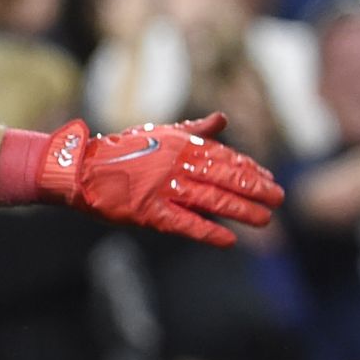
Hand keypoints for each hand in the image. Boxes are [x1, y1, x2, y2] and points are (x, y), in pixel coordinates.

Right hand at [35, 112, 284, 247]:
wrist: (81, 168)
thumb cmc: (123, 151)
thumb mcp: (160, 133)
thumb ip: (194, 130)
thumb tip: (223, 119)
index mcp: (179, 143)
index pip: (223, 157)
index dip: (248, 168)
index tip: (269, 178)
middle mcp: (174, 163)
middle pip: (223, 177)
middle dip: (253, 188)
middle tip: (278, 198)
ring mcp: (162, 187)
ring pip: (210, 199)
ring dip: (239, 210)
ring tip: (264, 220)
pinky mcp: (148, 211)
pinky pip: (183, 222)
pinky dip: (207, 231)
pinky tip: (228, 240)